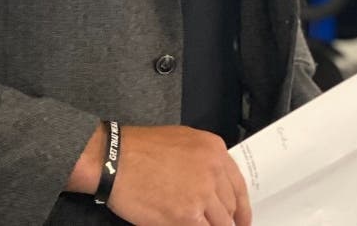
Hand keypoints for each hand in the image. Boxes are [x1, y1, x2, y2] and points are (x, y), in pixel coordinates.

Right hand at [107, 125, 251, 225]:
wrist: (114, 159)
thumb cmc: (138, 148)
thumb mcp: (181, 140)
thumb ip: (202, 161)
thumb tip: (212, 185)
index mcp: (214, 150)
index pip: (239, 186)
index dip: (242, 208)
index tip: (242, 220)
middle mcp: (213, 170)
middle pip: (231, 207)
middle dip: (227, 221)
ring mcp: (202, 194)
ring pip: (221, 224)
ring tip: (197, 223)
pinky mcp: (187, 215)